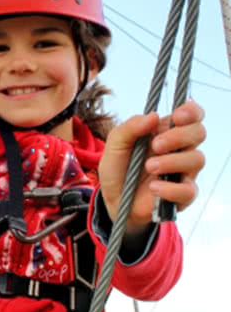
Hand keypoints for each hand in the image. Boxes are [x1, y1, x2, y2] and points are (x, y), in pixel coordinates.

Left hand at [99, 100, 205, 233]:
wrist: (112, 200)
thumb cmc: (117, 169)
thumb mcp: (115, 145)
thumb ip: (130, 128)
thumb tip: (153, 116)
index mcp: (166, 132)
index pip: (192, 116)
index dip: (191, 112)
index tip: (177, 116)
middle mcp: (180, 150)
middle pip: (199, 133)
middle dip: (178, 136)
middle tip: (155, 145)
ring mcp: (184, 172)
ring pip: (197, 159)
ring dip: (171, 162)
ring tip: (149, 167)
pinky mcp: (182, 195)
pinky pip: (189, 190)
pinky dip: (170, 188)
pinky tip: (153, 188)